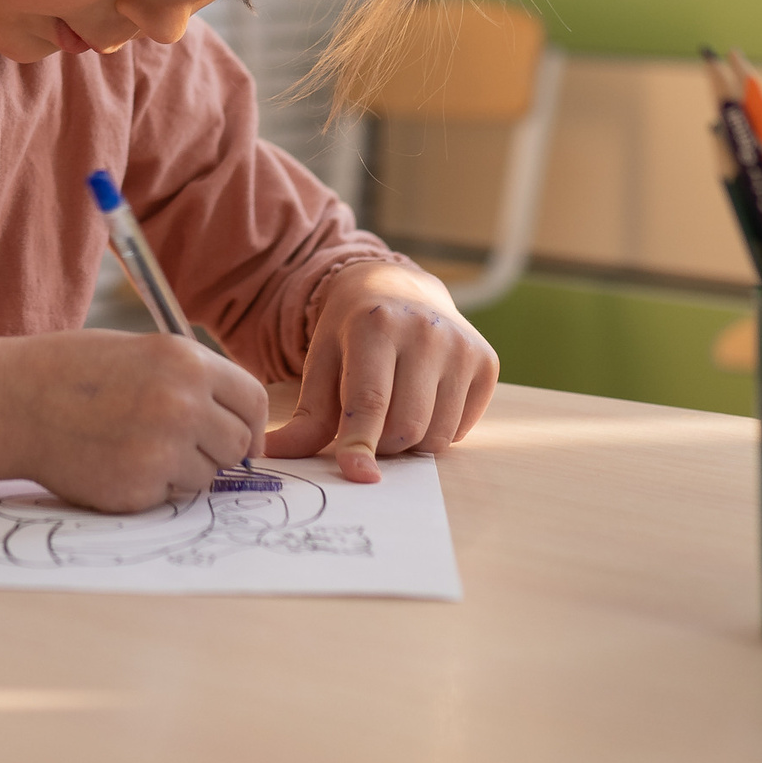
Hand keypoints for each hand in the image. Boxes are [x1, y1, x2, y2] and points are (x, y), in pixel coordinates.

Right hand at [0, 329, 266, 513]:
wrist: (14, 401)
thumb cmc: (74, 372)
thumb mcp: (143, 352)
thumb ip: (192, 381)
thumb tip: (237, 420)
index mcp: (186, 361)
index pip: (253, 401)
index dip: (250, 423)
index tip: (241, 438)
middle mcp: (183, 404)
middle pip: (238, 445)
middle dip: (219, 451)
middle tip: (183, 447)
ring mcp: (162, 449)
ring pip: (207, 477)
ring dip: (184, 471)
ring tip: (136, 447)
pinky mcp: (139, 488)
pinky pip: (170, 498)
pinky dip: (151, 489)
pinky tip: (115, 463)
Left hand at [263, 260, 497, 482]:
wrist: (400, 287)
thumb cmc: (353, 332)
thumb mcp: (322, 360)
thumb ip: (306, 415)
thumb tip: (273, 454)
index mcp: (376, 325)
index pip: (370, 402)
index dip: (360, 445)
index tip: (357, 475)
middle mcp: (425, 331)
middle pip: (407, 426)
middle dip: (384, 445)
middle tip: (370, 429)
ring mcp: (462, 346)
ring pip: (438, 435)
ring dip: (412, 442)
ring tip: (396, 413)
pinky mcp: (487, 361)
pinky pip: (462, 428)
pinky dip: (440, 429)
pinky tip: (425, 400)